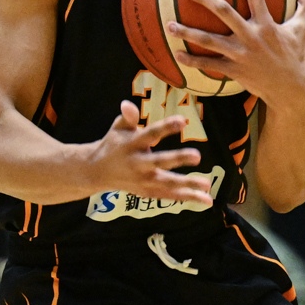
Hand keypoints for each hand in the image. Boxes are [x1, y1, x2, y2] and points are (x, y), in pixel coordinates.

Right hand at [87, 100, 213, 207]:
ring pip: (167, 184)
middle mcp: (138, 164)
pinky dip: (187, 198)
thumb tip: (128, 104)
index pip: (150, 134)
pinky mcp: (147, 192)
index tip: (182, 121)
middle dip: (178, 159)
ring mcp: (143, 181)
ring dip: (188, 186)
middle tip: (197, 156)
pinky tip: (206, 199)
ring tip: (207, 185)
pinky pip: (169, 196)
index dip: (166, 127)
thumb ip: (127, 117)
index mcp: (132, 144)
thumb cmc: (114, 144)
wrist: (96, 172)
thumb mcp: (118, 128)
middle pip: (160, 162)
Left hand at [169, 0, 304, 113]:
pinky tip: (176, 54)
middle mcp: (251, 36)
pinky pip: (209, 64)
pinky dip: (192, 60)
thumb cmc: (297, 58)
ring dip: (188, 32)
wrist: (292, 91)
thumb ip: (304, 8)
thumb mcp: (303, 31)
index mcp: (267, 24)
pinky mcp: (234, 70)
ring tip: (169, 25)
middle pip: (224, 12)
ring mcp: (240, 54)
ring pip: (209, 40)